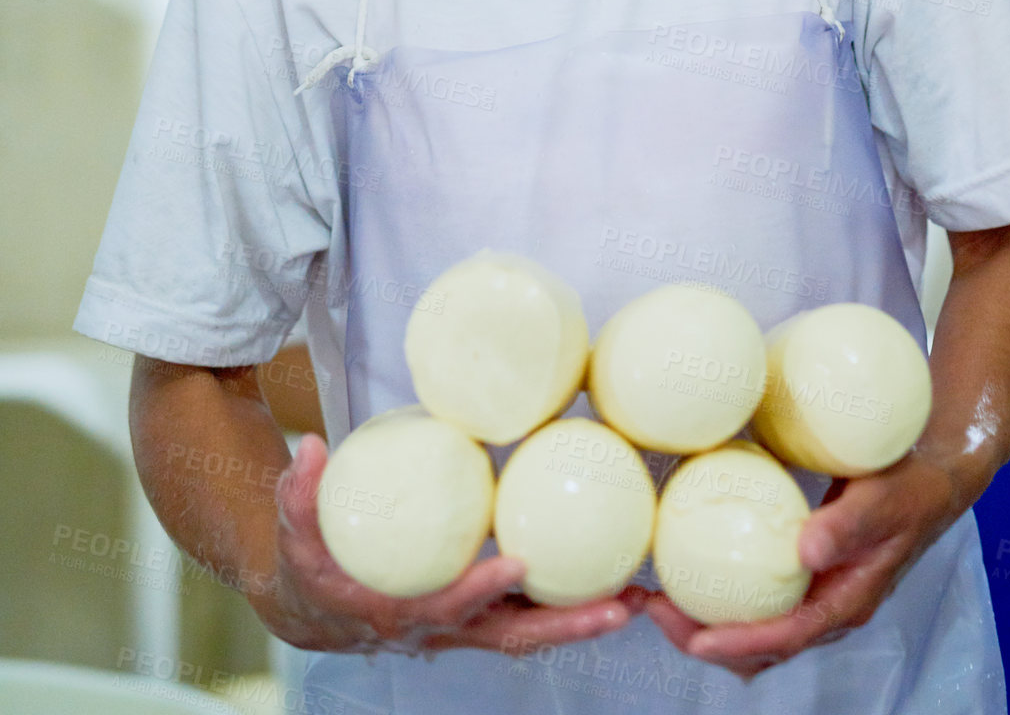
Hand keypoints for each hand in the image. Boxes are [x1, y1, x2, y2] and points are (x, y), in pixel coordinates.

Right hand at [252, 433, 644, 657]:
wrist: (315, 612)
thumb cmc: (309, 566)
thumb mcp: (294, 530)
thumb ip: (298, 492)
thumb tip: (309, 446)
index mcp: (398, 612)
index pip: (445, 607)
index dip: (479, 589)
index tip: (516, 563)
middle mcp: (441, 631)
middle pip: (511, 636)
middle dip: (566, 625)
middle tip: (619, 607)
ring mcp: (465, 629)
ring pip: (532, 632)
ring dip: (585, 620)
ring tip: (641, 600)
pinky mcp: (480, 617)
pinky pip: (531, 614)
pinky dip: (572, 605)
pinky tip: (617, 585)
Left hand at [636, 451, 964, 681]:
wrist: (933, 479)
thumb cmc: (910, 489)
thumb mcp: (884, 499)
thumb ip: (848, 524)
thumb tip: (804, 550)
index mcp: (847, 602)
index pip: (786, 637)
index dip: (740, 644)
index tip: (696, 638)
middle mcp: (827, 609)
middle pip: (759, 647)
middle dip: (703, 639)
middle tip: (652, 607)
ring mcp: (815, 596)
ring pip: (754, 629)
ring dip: (706, 621)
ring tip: (658, 593)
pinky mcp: (805, 576)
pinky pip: (757, 598)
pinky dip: (723, 592)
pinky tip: (691, 561)